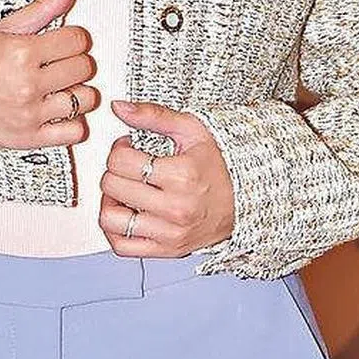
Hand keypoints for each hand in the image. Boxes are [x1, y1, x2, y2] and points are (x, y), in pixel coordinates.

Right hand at [0, 0, 99, 149]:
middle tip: (57, 63)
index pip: (78, 40)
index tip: (61, 42)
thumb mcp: (2, 28)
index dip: (72, 38)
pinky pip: (74, 132)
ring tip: (59, 87)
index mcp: (22, 53)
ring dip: (76, 91)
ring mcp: (30, 114)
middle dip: (73, 61)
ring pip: (85, 99)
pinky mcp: (29, 138)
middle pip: (84, 68)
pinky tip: (57, 111)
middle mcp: (28, 85)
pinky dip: (72, 123)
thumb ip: (43, 7)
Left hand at [98, 99, 234, 256]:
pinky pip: (122, 246)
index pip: (120, 161)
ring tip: (125, 191)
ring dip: (111, 202)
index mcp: (182, 175)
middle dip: (115, 171)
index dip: (119, 149)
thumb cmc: (221, 163)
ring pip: (110, 219)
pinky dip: (115, 230)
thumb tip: (119, 107)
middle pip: (112, 186)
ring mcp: (171, 233)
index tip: (131, 148)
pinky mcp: (168, 250)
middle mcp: (176, 208)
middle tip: (130, 167)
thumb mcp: (193, 129)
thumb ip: (153, 116)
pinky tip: (126, 213)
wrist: (248, 199)